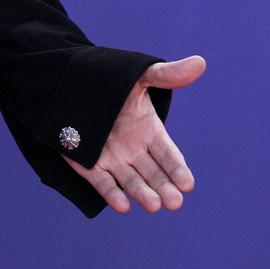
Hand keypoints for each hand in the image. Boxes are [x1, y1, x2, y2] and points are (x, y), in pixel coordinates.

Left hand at [62, 55, 204, 213]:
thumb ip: (167, 75)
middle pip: (154, 174)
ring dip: (142, 194)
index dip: (178, 169)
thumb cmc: (110, 80)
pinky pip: (103, 183)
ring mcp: (113, 160)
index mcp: (150, 132)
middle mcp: (135, 150)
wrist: (69, 84)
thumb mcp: (139, 77)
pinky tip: (123, 205)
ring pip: (132, 182)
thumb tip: (200, 62)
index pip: (169, 156)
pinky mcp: (90, 166)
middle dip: (165, 188)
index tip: (188, 183)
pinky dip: (112, 194)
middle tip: (174, 202)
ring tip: (154, 205)